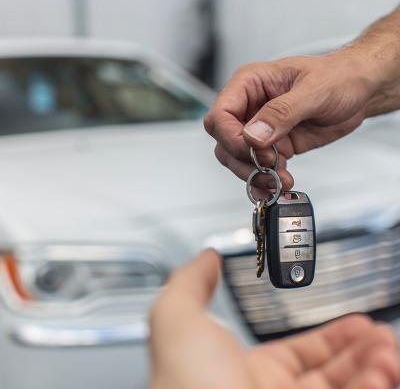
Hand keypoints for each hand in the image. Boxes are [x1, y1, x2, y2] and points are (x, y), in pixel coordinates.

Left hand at [149, 249, 399, 388]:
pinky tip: (383, 369)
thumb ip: (191, 282)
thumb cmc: (184, 380)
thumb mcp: (178, 318)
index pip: (297, 354)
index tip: (353, 322)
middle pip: (329, 374)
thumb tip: (206, 257)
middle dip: (358, 350)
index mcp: (246, 371)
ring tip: (387, 346)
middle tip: (378, 333)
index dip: (328, 337)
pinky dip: (374, 384)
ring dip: (371, 366)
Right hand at [204, 51, 380, 189]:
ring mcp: (258, 129)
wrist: (358, 92)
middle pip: (224, 142)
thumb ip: (282, 112)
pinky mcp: (271, 146)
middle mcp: (249, 107)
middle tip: (271, 164)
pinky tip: (277, 184)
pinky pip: (255, 168)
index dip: (231, 137)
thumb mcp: (315, 90)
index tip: (256, 148)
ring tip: (280, 178)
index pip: (220, 115)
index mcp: (250, 84)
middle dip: (244, 160)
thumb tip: (254, 135)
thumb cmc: (339, 78)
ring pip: (236, 159)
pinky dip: (263, 181)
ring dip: (254, 174)